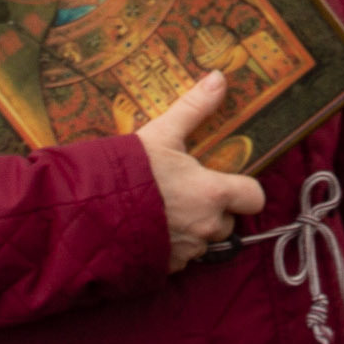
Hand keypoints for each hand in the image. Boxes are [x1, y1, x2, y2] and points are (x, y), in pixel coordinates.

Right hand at [137, 72, 264, 271]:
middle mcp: (207, 226)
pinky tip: (147, 229)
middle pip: (228, 221)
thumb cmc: (129, 170)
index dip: (243, 189)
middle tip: (184, 193)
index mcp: (213, 193)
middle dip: (212, 210)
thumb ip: (193, 108)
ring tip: (160, 210)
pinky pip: (179, 258)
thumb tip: (219, 77)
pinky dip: (168, 245)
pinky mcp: (167, 267)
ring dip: (190, 229)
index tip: (225, 180)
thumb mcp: (160, 134)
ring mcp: (188, 250)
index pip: (254, 197)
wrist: (89, 211)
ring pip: (202, 240)